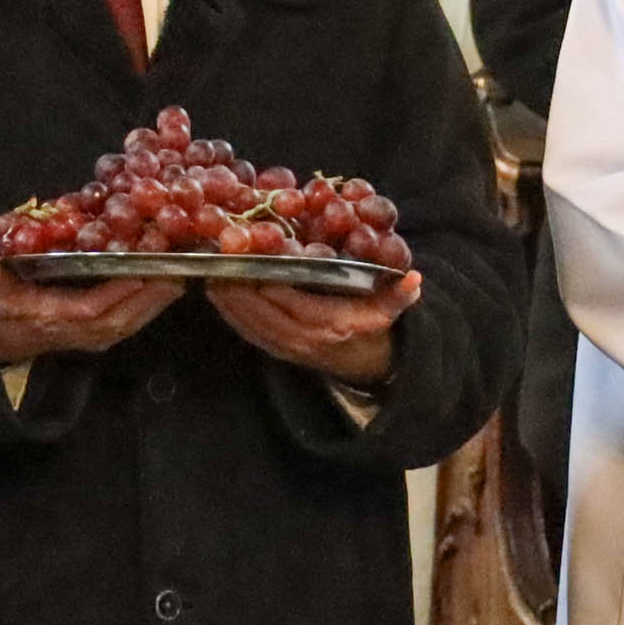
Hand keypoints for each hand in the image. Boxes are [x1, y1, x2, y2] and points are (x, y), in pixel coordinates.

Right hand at [0, 249, 184, 365]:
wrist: (9, 335)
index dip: (117, 294)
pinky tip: (169, 288)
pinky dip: (152, 307)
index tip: (141, 273)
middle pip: (123, 317)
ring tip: (182, 276)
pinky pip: (132, 323)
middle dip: (151, 297)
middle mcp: (81, 331)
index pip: (92, 308)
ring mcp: (94, 337)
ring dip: (158, 302)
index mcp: (57, 317)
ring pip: (132, 322)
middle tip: (177, 270)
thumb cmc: (6, 306)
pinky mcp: (103, 335)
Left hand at [210, 268, 418, 386]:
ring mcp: (289, 348)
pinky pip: (250, 334)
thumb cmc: (377, 327)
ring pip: (251, 324)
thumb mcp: (392, 310)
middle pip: (263, 312)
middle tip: (217, 259)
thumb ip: (400, 294)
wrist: (371, 365)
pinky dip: (231, 315)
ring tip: (208, 273)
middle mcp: (305, 339)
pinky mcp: (278, 352)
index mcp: (331, 325)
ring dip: (228, 301)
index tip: (249, 259)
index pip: (292, 301)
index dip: (268, 282)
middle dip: (237, 288)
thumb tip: (415, 279)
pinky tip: (215, 294)